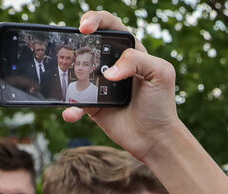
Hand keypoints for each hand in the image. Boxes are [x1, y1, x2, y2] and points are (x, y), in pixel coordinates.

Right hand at [63, 11, 179, 163]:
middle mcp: (113, 65)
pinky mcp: (92, 105)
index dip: (95, 20)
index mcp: (130, 51)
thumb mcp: (161, 74)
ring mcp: (100, 84)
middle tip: (69, 47)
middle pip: (88, 44)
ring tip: (65, 78)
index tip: (85, 27)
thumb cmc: (161, 105)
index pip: (110, 25)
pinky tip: (71, 113)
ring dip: (67, 71)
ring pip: (76, 71)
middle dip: (75, 41)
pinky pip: (74, 102)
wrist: (156, 139)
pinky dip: (70, 107)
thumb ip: (137, 60)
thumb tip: (109, 72)